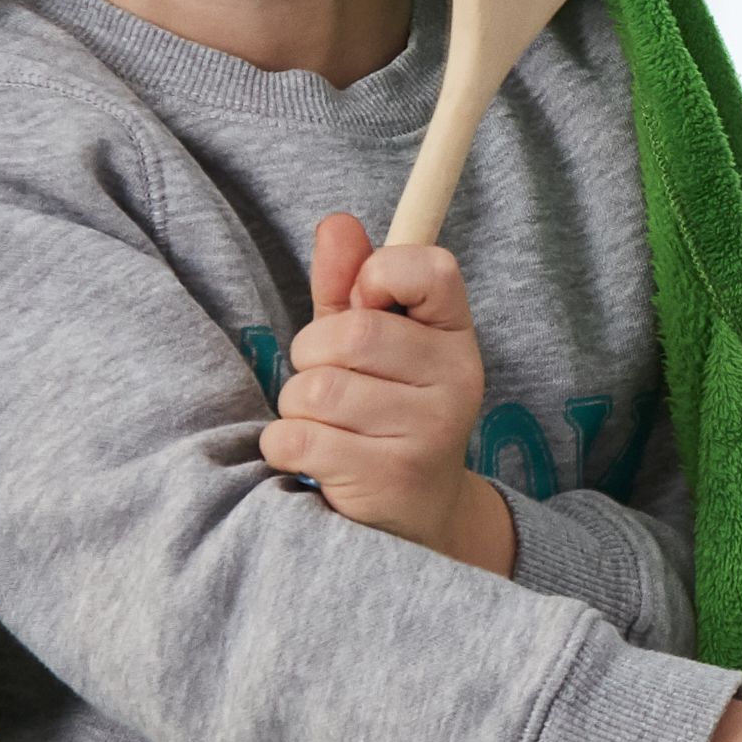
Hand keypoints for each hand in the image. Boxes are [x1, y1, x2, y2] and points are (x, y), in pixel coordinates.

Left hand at [264, 212, 516, 575]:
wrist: (417, 517)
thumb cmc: (383, 414)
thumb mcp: (371, 346)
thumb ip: (349, 286)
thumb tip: (336, 224)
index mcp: (456, 335)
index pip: (430, 268)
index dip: (378, 275)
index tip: (365, 305)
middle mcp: (457, 380)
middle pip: (350, 333)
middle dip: (312, 354)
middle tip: (326, 380)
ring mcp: (429, 432)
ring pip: (317, 389)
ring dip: (296, 406)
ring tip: (324, 424)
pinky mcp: (390, 479)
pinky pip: (297, 439)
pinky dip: (284, 446)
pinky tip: (312, 457)